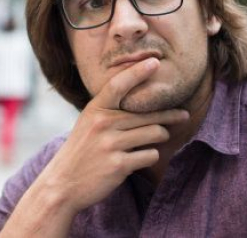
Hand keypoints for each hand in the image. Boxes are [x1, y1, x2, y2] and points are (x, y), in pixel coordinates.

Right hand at [35, 58, 189, 214]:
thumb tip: (143, 101)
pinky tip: (141, 157)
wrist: (63, 184)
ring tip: (159, 137)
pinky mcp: (119, 165)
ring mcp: (111, 144)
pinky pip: (150, 155)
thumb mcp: (88, 123)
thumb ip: (109, 111)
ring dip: (160, 137)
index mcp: (95, 109)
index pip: (118, 84)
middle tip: (183, 114)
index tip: (155, 62)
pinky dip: (150, 156)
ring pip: (153, 134)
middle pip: (147, 114)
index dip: (138, 72)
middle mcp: (102, 123)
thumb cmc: (81, 150)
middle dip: (169, 115)